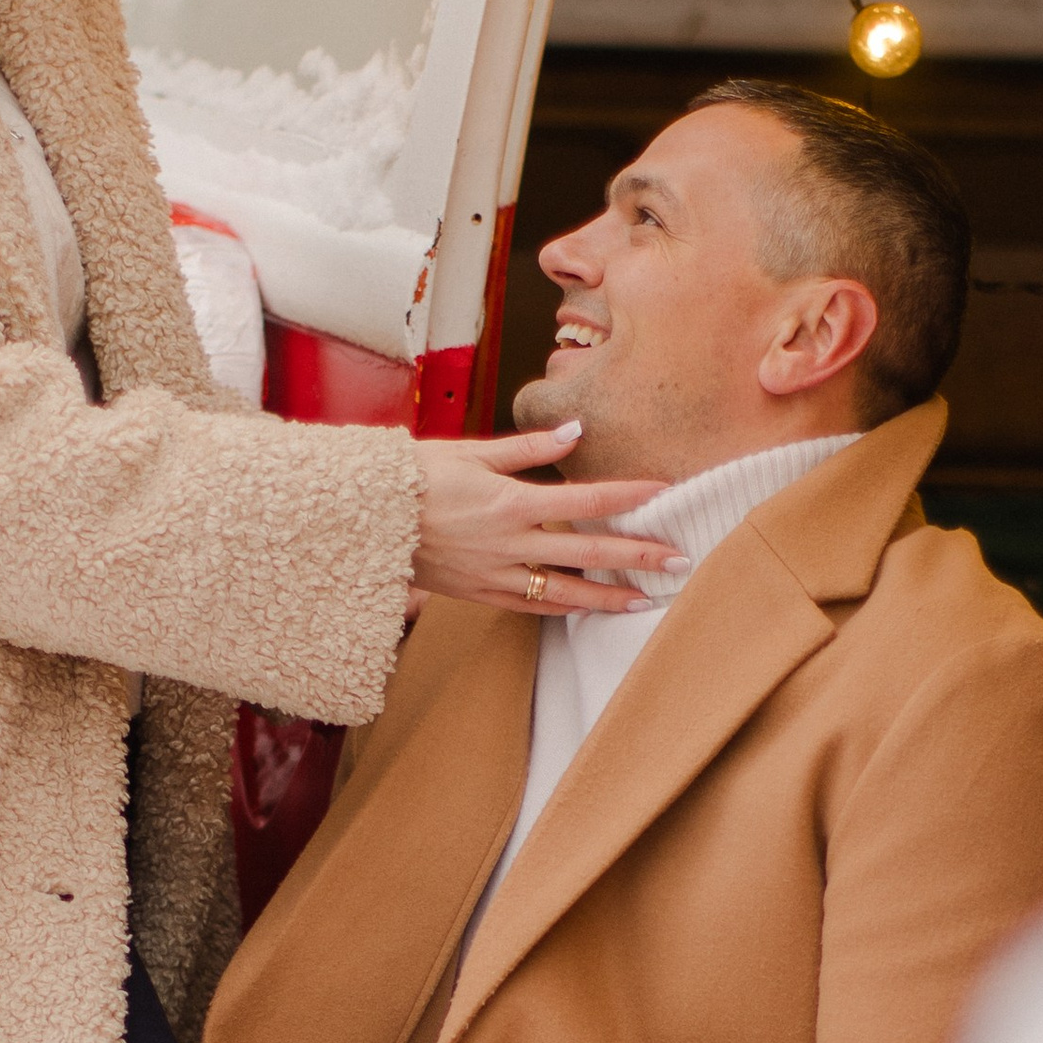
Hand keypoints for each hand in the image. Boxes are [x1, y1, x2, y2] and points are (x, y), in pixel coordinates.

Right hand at [409, 426, 681, 617]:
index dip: (631, 495)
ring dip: (609, 598)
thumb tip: (577, 433)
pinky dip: (563, 609)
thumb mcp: (470, 452)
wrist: (362, 521)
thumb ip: (529, 447)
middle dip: (638, 558)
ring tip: (645, 601)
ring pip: (565, 593)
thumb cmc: (413, 478)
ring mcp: (496, 575)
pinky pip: (531, 606)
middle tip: (680, 561)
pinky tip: (587, 609)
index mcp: (511, 503)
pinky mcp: (479, 594)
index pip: (588, 500)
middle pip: (590, 553)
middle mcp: (510, 544)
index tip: (665, 491)